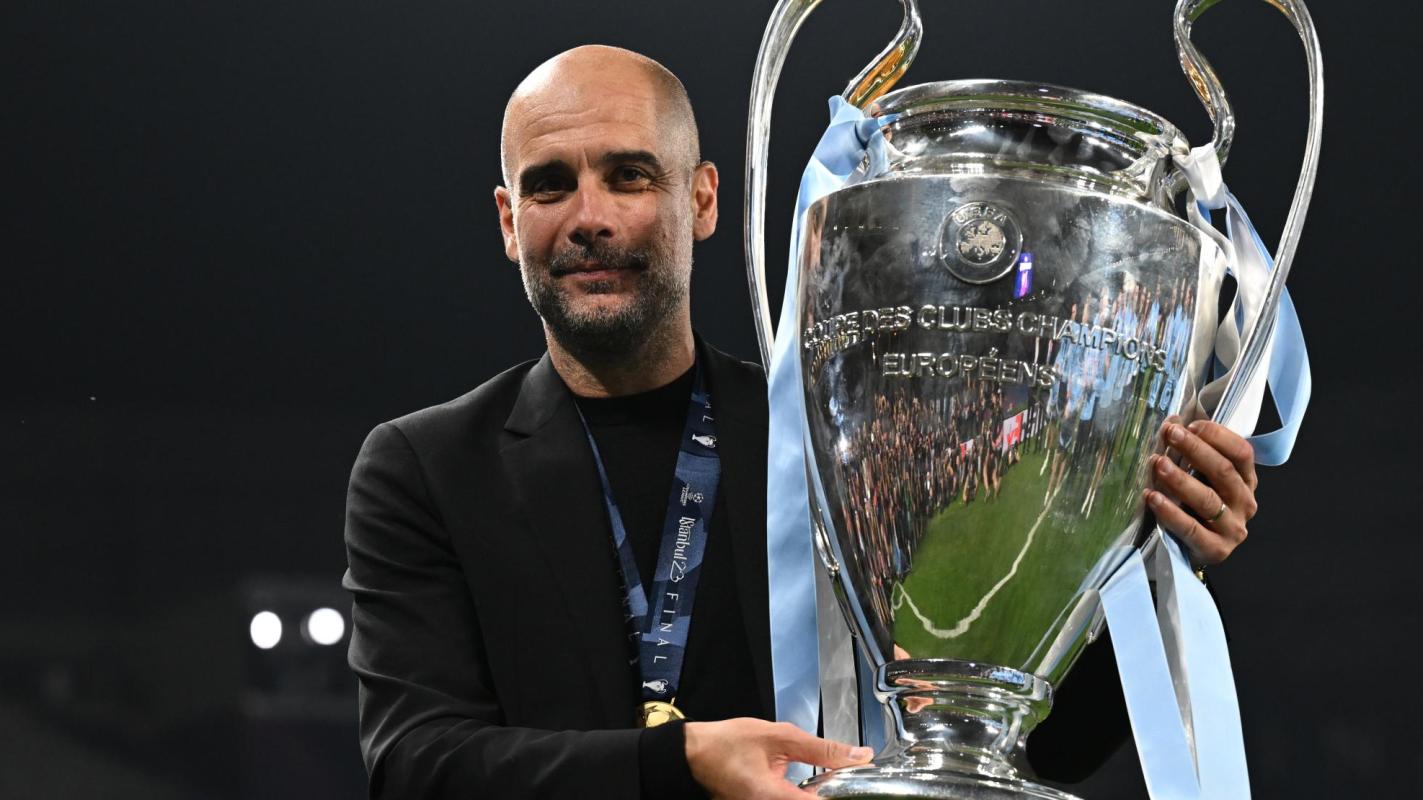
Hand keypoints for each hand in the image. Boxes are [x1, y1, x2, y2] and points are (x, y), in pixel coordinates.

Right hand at [684, 718, 873, 798]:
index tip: (859, 782)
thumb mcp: (778, 736)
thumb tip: (858, 755)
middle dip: (828, 790)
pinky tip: (809, 786)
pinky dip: (801, 794)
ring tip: (827, 779)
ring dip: (815, 791)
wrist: (693, 754)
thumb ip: (821, 749)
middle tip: (843, 776)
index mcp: (771, 797)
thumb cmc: (727, 743)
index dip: (842, 793)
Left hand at [1144, 419, 1258, 566]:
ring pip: (1208, 499)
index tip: (1191, 425)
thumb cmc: (1196, 507)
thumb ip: (1191, 455)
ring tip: (1158, 463)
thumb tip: (1170, 422)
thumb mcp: (1201, 479)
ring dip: (1180, 479)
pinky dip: (1170, 512)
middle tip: (1171, 434)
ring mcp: (1233, 528)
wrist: (1193, 550)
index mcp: (1246, 481)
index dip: (1218, 436)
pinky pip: (1191, 528)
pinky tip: (1152, 497)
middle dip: (1195, 449)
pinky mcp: (1216, 549)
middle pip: (1224, 471)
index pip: (1242, 452)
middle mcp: (1245, 502)